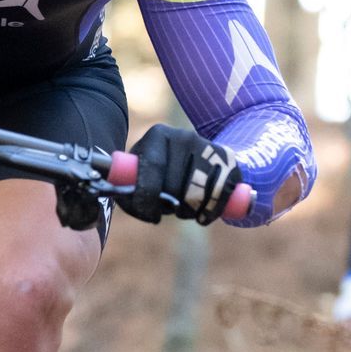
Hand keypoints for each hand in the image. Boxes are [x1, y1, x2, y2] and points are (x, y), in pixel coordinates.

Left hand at [127, 123, 242, 225]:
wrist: (203, 156)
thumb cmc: (163, 170)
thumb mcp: (144, 167)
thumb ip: (130, 184)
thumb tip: (123, 199)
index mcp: (157, 135)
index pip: (151, 168)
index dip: (147, 197)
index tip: (150, 216)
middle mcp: (183, 136)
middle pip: (174, 185)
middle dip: (169, 207)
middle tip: (169, 210)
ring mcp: (208, 146)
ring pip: (196, 193)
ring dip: (188, 211)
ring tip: (184, 209)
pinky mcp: (227, 159)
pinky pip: (220, 195)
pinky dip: (210, 212)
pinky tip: (202, 215)